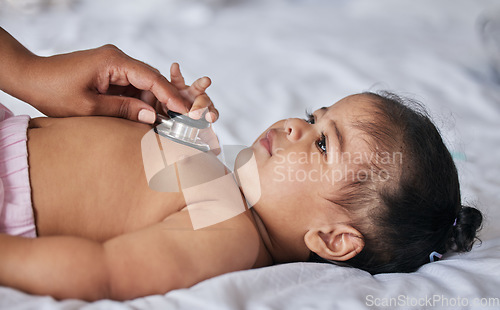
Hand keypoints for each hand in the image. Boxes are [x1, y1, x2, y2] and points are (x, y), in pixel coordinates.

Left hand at [22, 45, 191, 123]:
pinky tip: (145, 117)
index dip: (171, 96)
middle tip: (179, 121)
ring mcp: (114, 64)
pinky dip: (140, 101)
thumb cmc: (53, 91)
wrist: (30, 77)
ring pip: (143, 84)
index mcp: (113, 61)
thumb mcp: (89, 107)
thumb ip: (123, 110)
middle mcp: (117, 58)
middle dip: (165, 101)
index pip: (151, 78)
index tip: (186, 111)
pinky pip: (132, 86)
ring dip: (152, 103)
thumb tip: (152, 117)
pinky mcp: (110, 72)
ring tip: (162, 124)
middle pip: (151, 80)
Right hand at [166, 63, 219, 151]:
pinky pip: (176, 78)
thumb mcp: (189, 136)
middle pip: (204, 101)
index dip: (212, 115)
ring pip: (197, 88)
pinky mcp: (176, 86)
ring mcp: (188, 93)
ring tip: (207, 81)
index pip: (211, 114)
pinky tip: (175, 67)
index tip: (210, 118)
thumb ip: (198, 143)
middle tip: (196, 113)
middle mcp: (198, 102)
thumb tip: (208, 154)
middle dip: (202, 106)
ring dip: (202, 85)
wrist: (165, 118)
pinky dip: (176, 72)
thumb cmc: (181, 127)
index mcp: (204, 114)